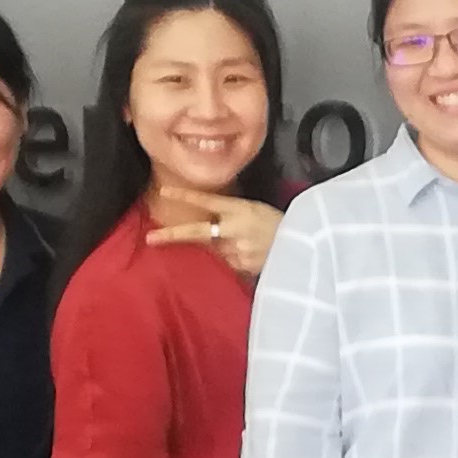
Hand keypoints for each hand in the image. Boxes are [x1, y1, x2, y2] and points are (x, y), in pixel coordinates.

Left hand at [143, 182, 275, 278]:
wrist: (306, 247)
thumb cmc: (280, 225)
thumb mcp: (256, 210)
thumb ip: (232, 215)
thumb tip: (210, 226)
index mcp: (241, 209)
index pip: (209, 200)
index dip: (186, 195)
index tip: (164, 191)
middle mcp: (235, 228)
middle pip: (199, 232)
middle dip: (172, 235)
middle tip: (151, 238)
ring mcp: (238, 250)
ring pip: (216, 250)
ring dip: (222, 248)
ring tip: (247, 245)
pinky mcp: (243, 266)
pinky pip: (229, 263)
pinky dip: (234, 260)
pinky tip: (252, 256)